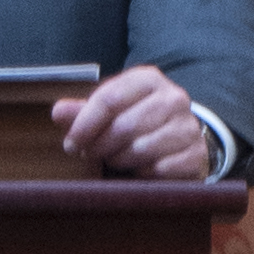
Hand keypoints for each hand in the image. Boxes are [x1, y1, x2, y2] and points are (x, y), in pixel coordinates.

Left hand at [50, 65, 212, 179]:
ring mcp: (188, 126)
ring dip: (119, 159)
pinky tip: (137, 170)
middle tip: (88, 154)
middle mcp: (173, 97)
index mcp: (149, 79)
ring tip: (113, 159)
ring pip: (141, 149)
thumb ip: (85, 111)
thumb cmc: (140, 119)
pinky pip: (159, 169)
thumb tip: (58, 112)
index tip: (70, 142)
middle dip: (99, 145)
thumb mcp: (113, 108)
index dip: (85, 123)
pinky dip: (142, 174)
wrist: (182, 136)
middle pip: (124, 125)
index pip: (110, 98)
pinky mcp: (196, 154)